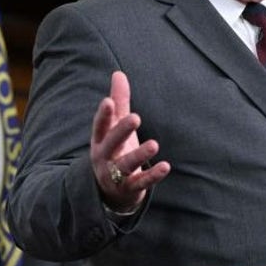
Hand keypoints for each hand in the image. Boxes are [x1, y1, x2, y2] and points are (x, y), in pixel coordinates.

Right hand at [90, 71, 169, 210]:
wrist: (109, 192)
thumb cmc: (114, 151)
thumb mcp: (114, 128)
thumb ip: (118, 102)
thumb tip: (118, 73)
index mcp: (100, 140)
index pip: (100, 126)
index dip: (103, 115)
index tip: (108, 101)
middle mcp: (104, 158)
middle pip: (110, 144)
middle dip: (121, 131)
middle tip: (135, 117)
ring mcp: (114, 176)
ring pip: (125, 165)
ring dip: (139, 155)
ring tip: (154, 144)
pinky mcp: (128, 189)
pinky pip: (141, 182)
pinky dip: (153, 176)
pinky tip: (166, 166)